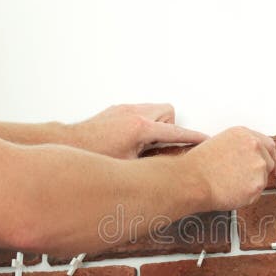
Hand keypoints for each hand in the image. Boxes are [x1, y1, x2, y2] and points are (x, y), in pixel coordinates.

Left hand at [70, 103, 207, 158]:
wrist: (70, 144)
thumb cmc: (95, 156)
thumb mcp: (130, 165)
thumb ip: (154, 160)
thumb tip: (168, 164)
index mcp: (141, 129)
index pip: (176, 133)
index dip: (193, 139)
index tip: (206, 142)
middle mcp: (134, 114)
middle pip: (168, 113)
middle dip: (169, 128)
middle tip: (159, 145)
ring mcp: (124, 109)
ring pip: (155, 110)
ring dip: (156, 125)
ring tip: (144, 144)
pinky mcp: (116, 110)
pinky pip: (140, 111)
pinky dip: (142, 123)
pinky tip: (131, 140)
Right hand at [182, 126, 275, 210]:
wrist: (192, 180)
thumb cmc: (198, 165)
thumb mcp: (219, 143)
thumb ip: (239, 147)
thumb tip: (245, 157)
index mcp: (244, 135)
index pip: (268, 144)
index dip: (268, 156)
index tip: (269, 163)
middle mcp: (254, 147)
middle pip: (269, 161)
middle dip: (260, 171)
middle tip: (245, 179)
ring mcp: (258, 165)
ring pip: (263, 179)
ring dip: (252, 183)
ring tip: (231, 184)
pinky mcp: (257, 184)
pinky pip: (257, 193)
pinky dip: (247, 196)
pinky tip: (232, 191)